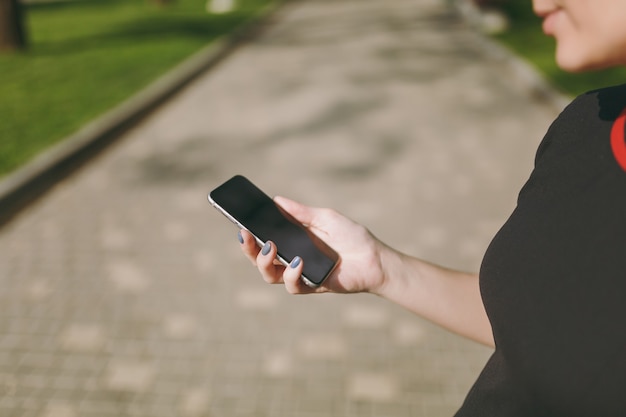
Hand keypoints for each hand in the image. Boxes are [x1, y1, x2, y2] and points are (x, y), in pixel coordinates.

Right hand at [238, 196, 386, 294]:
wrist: (374, 258)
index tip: (240, 223)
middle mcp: (292, 257)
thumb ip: (301, 213)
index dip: (250, 234)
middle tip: (246, 235)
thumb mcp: (325, 218)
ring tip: (270, 248)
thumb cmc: (352, 236)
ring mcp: (300, 273)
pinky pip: (292, 286)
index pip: (264, 238)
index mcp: (293, 240)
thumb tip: (276, 200)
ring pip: (269, 274)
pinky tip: (298, 262)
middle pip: (260, 258)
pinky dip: (291, 274)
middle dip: (249, 248)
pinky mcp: (312, 286)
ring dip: (264, 262)